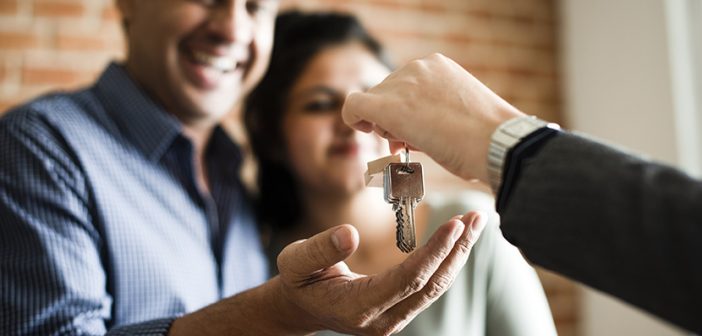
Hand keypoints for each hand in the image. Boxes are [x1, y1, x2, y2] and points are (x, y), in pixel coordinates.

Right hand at [273, 211, 486, 334]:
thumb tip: (349, 233)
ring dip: (458, 254)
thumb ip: (320, 249)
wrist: (302, 306)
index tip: (454, 225)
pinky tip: (458, 240)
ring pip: (435, 287)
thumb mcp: (296, 261)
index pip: (407, 280)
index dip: (433, 252)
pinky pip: (430, 287)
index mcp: (357, 308)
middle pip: (430, 285)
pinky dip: (447, 261)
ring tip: (476, 222)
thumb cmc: (299, 280)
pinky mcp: (400, 312)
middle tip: (477, 216)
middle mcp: (381, 321)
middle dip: (457, 250)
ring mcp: (393, 319)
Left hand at [342, 53, 523, 181]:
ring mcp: (402, 85)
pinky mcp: (387, 106)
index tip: (413, 130)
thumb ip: (431, 113)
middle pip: (386, 93)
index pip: (404, 86)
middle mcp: (417, 68)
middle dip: (391, 119)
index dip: (403, 108)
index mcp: (437, 66)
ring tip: (410, 144)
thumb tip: (407, 131)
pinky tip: (362, 129)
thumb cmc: (486, 138)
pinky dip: (353, 117)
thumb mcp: (459, 113)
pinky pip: (355, 105)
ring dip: (383, 126)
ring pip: (374, 102)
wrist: (496, 143)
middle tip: (405, 144)